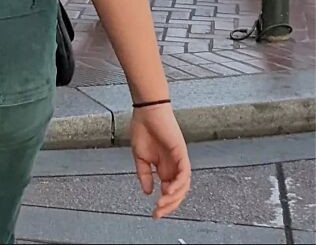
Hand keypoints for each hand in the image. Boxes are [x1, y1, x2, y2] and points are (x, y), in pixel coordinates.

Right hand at [130, 103, 190, 218]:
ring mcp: (179, 160)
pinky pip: (185, 172)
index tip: (154, 214)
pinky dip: (179, 183)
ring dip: (174, 197)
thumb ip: (144, 174)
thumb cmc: (143, 127)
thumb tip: (147, 191)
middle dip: (169, 205)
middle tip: (158, 212)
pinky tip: (169, 189)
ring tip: (162, 203)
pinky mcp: (181, 152)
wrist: (147, 110)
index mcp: (164, 167)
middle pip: (178, 192)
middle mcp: (173, 165)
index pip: (169, 191)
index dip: (163, 204)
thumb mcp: (139, 156)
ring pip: (183, 185)